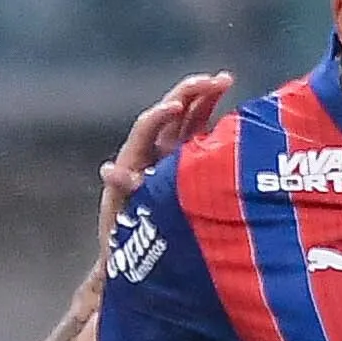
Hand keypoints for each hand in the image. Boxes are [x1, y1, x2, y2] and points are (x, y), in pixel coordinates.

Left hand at [99, 71, 234, 245]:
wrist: (138, 260)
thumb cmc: (123, 239)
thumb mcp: (121, 216)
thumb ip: (121, 190)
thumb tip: (108, 170)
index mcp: (134, 159)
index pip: (146, 129)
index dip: (159, 116)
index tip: (176, 107)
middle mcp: (153, 151)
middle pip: (170, 113)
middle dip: (189, 94)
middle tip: (211, 80)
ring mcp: (173, 154)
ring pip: (189, 117)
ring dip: (205, 96)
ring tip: (225, 80)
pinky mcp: (190, 162)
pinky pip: (202, 132)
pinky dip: (214, 115)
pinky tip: (233, 104)